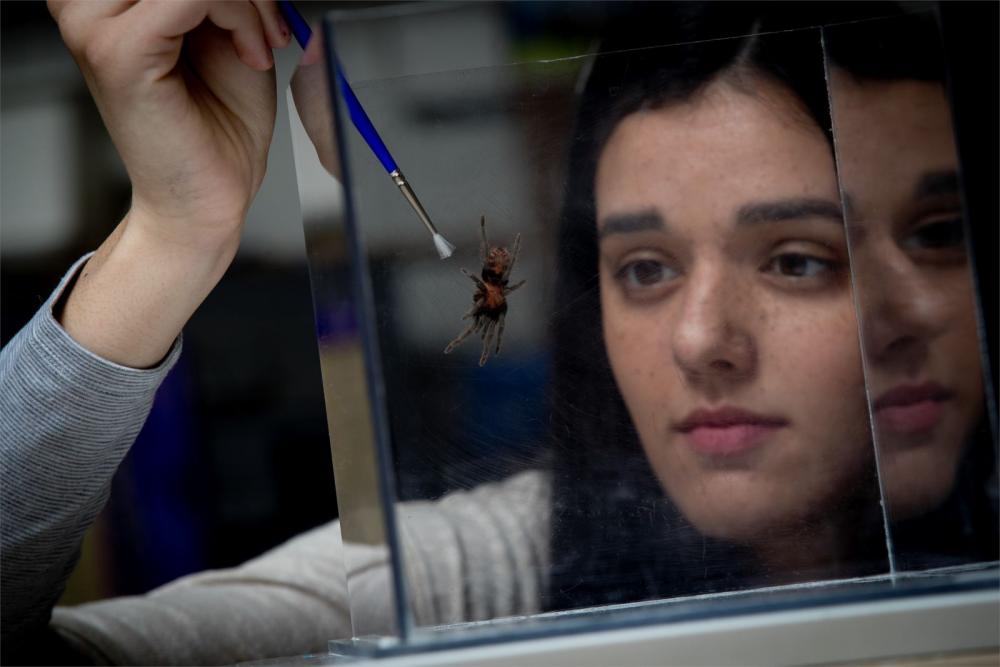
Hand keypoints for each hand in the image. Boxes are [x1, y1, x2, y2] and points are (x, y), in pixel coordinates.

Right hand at [48, 0, 290, 367]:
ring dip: (244, 1)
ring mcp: (93, 27)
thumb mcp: (225, 31)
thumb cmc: (217, 126)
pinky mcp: (118, 54)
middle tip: (269, 28)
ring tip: (258, 46)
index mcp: (108, 2)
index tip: (263, 14)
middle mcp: (86, 7)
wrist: (206, 197)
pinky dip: (240, 17)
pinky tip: (251, 56)